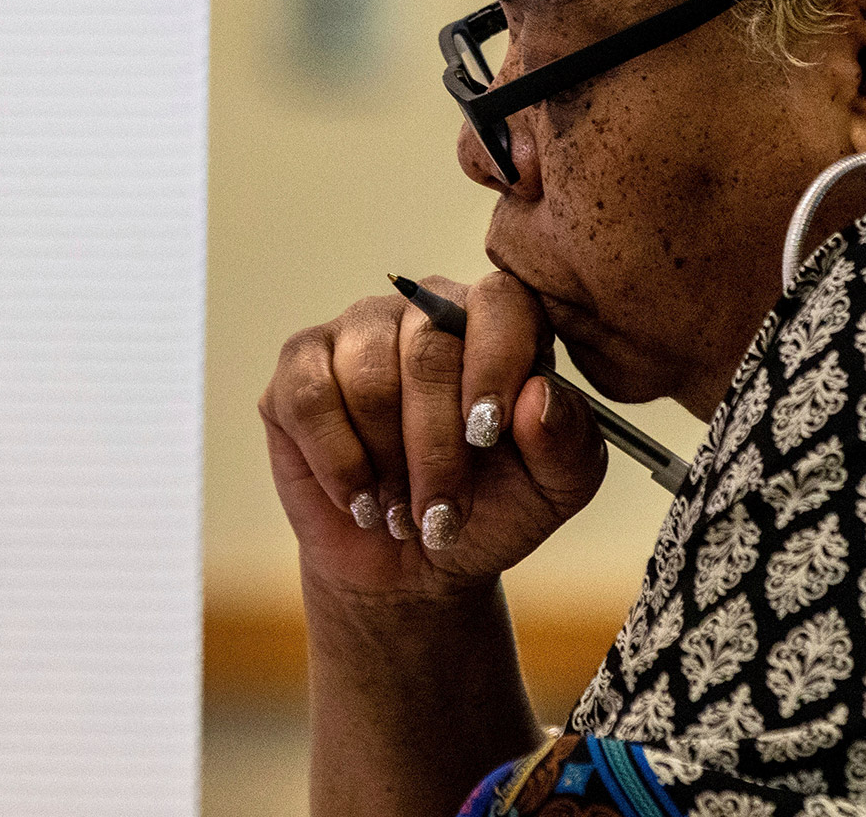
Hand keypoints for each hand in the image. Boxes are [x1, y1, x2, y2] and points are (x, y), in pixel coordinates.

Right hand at [259, 270, 606, 602]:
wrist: (414, 564)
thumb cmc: (492, 509)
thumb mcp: (555, 488)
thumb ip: (567, 440)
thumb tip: (536, 396)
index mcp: (496, 325)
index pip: (499, 302)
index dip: (494, 363)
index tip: (487, 433)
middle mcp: (424, 313)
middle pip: (427, 350)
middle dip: (436, 447)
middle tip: (443, 512)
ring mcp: (356, 333)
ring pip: (367, 377)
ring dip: (388, 463)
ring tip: (402, 511)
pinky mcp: (299, 368)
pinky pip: (310, 398)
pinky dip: (339, 461)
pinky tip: (361, 498)